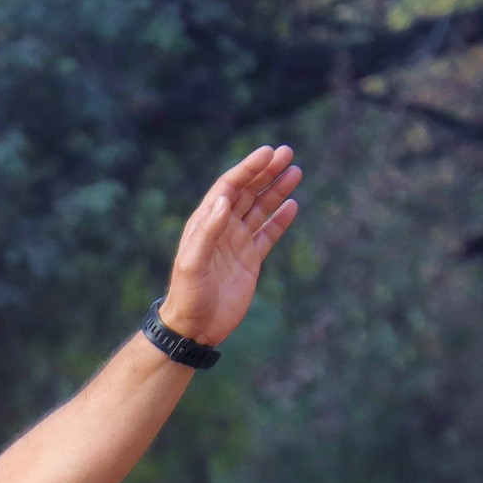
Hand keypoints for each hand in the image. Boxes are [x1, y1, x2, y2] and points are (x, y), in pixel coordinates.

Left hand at [158, 144, 302, 343]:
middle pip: (247, 192)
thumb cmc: (187, 297)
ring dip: (276, 190)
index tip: (268, 153)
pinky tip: (293, 205)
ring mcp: (237, 244)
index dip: (247, 169)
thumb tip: (223, 200)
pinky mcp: (250, 261)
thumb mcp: (192, 264)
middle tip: (287, 153)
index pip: (229, 187)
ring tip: (295, 172)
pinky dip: (280, 219)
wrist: (194, 328)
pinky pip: (268, 234)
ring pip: (260, 209)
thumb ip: (207, 232)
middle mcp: (222, 230)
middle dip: (266, 172)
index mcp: (205, 224)